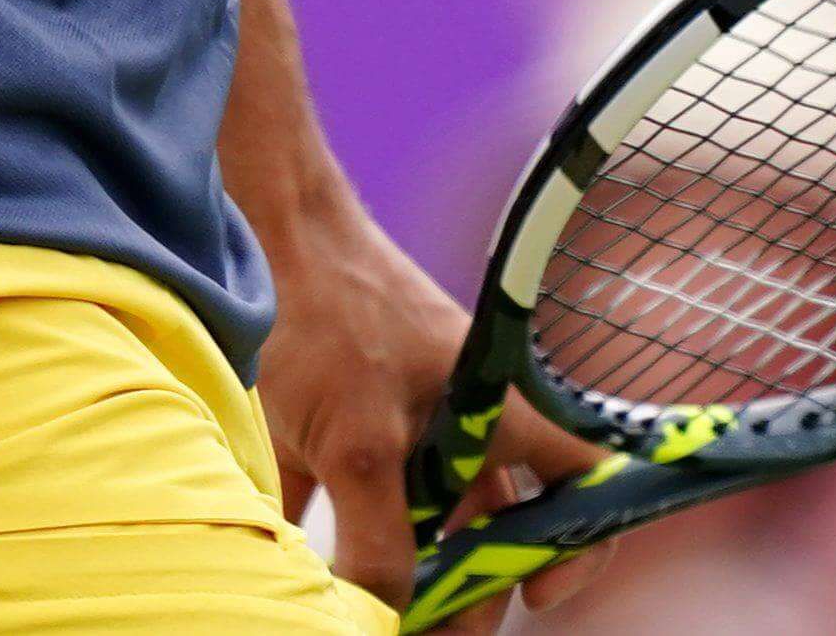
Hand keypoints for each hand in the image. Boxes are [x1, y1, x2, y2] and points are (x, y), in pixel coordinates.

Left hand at [257, 183, 601, 621]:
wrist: (257, 239)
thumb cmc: (331, 317)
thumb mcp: (360, 444)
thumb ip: (383, 539)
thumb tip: (388, 620)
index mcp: (498, 414)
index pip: (577, 483)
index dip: (577, 544)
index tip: (537, 594)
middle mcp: (462, 425)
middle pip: (490, 530)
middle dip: (470, 593)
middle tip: (430, 635)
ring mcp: (401, 430)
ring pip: (419, 527)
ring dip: (403, 579)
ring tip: (373, 619)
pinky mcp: (334, 437)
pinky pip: (346, 511)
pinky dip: (331, 555)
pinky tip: (305, 589)